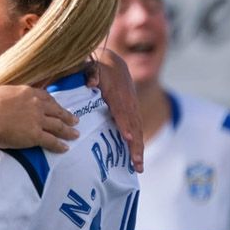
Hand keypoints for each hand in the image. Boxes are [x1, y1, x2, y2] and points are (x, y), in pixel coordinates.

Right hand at [0, 85, 78, 151]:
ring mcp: (37, 120)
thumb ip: (13, 95)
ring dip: (68, 131)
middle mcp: (37, 105)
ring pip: (58, 126)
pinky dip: (59, 145)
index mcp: (28, 92)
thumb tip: (12, 98)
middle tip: (75, 120)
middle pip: (56, 111)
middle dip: (67, 116)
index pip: (46, 97)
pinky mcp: (35, 135)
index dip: (54, 104)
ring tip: (75, 134)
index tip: (58, 107)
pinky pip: (51, 141)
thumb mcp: (3, 91)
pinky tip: (65, 147)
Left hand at [92, 48, 143, 171]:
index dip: (124, 123)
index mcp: (116, 92)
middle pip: (133, 125)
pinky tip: (136, 159)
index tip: (127, 136)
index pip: (121, 109)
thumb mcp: (91, 65)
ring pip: (137, 129)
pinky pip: (136, 129)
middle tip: (136, 163)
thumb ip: (90, 72)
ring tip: (138, 167)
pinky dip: (138, 144)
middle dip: (135, 145)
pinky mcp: (132, 112)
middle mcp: (128, 102)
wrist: (112, 62)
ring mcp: (132, 107)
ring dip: (138, 149)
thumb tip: (91, 82)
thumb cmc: (96, 66)